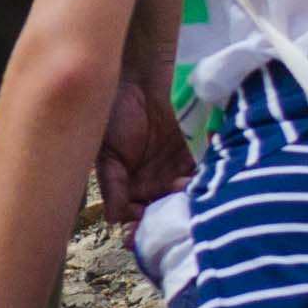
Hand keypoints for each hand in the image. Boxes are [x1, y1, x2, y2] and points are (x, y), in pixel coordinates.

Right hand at [95, 73, 192, 218]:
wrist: (138, 77)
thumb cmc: (112, 114)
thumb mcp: (104, 154)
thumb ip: (110, 187)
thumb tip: (115, 222)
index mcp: (125, 189)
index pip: (133, 219)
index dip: (138, 229)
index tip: (143, 230)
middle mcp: (150, 186)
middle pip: (161, 213)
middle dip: (166, 216)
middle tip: (168, 209)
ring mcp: (172, 172)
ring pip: (182, 199)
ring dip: (185, 199)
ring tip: (181, 186)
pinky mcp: (192, 156)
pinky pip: (201, 177)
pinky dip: (203, 181)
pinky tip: (199, 178)